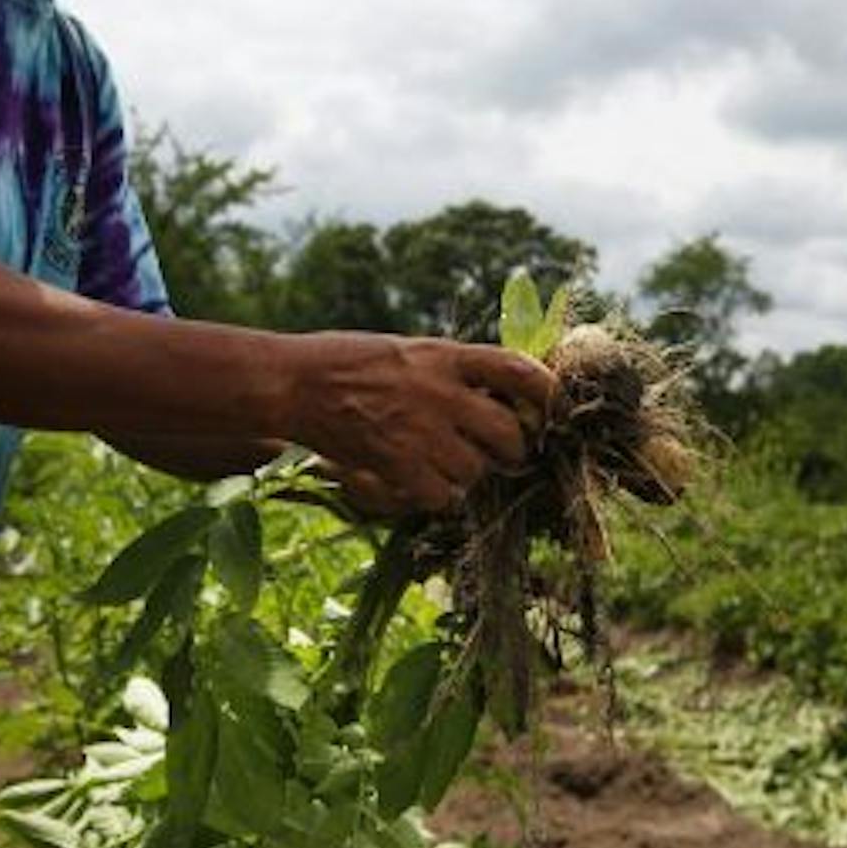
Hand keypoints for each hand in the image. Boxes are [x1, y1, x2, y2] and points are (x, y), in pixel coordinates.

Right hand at [281, 334, 555, 515]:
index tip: (553, 406)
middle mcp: (441, 392)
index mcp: (445, 357)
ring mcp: (421, 430)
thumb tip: (493, 392)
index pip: (517, 369)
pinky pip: (442, 496)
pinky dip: (434, 496)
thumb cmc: (343, 362)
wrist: (293, 383)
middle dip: (510, 449)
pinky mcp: (398, 463)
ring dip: (466, 475)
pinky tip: (415, 481)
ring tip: (441, 464)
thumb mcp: (406, 350)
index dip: (547, 391)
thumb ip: (448, 369)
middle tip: (497, 453)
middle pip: (509, 433)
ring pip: (476, 471)